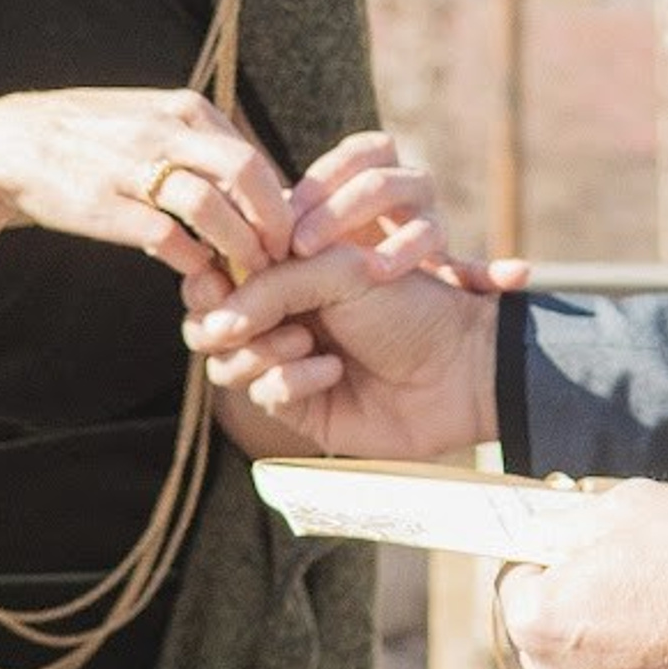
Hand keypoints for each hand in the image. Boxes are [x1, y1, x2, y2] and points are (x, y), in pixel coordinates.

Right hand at [0, 85, 294, 280]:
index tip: (284, 236)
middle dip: (274, 223)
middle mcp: (164, 130)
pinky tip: (199, 274)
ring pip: (213, 209)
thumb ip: (200, 143)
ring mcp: (134, 166)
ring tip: (247, 275)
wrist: (12, 147)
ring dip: (240, 249)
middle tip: (281, 258)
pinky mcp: (108, 204)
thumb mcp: (150, 120)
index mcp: (182, 108)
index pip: (254, 156)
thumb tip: (258, 180)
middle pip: (247, 174)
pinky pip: (169, 239)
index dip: (279, 202)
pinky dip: (194, 262)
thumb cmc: (93, 139)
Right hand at [177, 130, 523, 455]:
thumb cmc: (408, 305)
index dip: (212, 271)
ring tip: (304, 340)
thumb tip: (215, 319)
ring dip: (258, 347)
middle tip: (242, 319)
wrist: (459, 366)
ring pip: (224, 358)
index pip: (221, 265)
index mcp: (288, 265)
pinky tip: (331, 371)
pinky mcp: (297, 404)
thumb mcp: (337, 271)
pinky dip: (290, 378)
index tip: (218, 276)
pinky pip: (261, 391)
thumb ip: (270, 284)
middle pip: (208, 315)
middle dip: (222, 315)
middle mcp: (281, 309)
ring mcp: (285, 356)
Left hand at [497, 477, 667, 668]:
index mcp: (537, 623)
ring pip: (596, 667)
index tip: (575, 547)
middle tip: (626, 573)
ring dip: (617, 643)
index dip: (546, 557)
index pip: (516, 581)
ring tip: (667, 607)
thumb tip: (549, 532)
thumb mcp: (619, 508)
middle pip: (551, 632)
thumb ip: (569, 524)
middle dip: (578, 604)